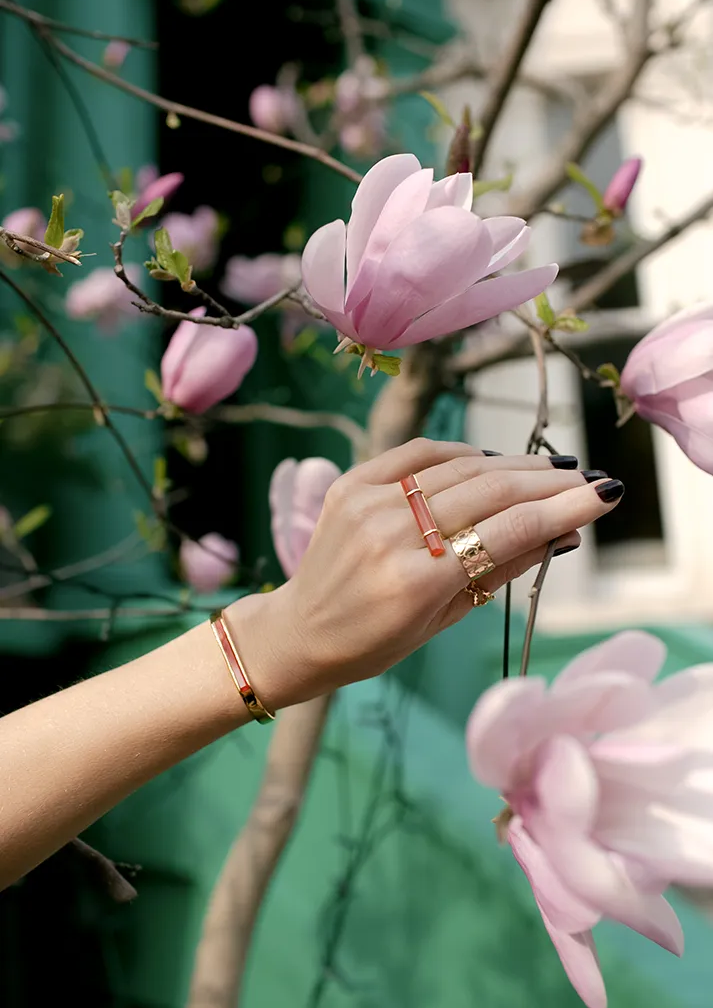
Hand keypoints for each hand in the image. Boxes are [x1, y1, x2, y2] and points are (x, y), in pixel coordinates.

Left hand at [229, 438, 623, 707]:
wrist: (299, 630)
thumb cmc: (375, 641)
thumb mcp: (444, 620)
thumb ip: (501, 569)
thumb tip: (562, 533)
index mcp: (417, 582)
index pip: (508, 532)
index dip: (563, 509)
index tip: (604, 494)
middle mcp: (392, 535)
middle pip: (489, 492)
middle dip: (547, 482)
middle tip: (586, 477)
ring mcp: (368, 503)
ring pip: (459, 469)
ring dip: (513, 465)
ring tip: (551, 469)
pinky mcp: (351, 483)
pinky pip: (417, 454)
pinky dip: (460, 453)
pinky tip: (490, 459)